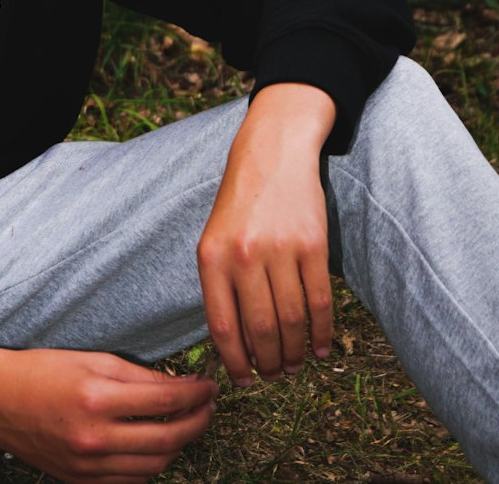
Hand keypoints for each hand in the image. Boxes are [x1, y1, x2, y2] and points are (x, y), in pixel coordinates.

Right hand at [0, 318, 216, 482]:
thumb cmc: (40, 371)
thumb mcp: (90, 359)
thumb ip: (136, 375)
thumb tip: (178, 386)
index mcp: (97, 397)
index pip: (165, 400)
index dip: (196, 394)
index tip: (210, 387)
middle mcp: (95, 437)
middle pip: (167, 438)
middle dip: (196, 422)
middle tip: (208, 408)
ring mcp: (88, 466)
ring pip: (154, 465)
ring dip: (177, 445)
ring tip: (186, 425)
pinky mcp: (82, 482)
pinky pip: (132, 481)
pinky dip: (151, 465)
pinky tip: (155, 445)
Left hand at [196, 82, 335, 386]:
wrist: (273, 152)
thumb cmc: (240, 203)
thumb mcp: (214, 238)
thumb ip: (220, 284)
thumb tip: (232, 344)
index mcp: (212, 257)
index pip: (222, 326)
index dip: (234, 362)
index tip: (243, 380)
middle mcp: (244, 255)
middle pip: (260, 329)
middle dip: (268, 362)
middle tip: (275, 375)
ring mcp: (280, 250)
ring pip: (291, 321)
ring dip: (295, 352)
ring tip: (295, 364)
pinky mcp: (313, 245)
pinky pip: (319, 302)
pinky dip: (322, 333)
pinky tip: (322, 348)